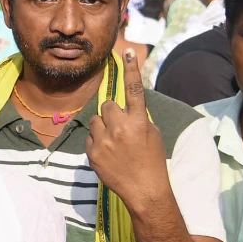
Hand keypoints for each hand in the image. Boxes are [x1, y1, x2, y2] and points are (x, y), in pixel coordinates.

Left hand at [86, 49, 171, 213]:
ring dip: (103, 126)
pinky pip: (89, 136)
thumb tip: (126, 106)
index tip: (128, 52)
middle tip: (121, 128)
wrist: (144, 190)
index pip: (134, 90)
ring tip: (114, 143)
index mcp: (139, 121)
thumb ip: (139, 117)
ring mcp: (104, 141)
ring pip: (95, 120)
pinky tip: (108, 154)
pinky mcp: (92, 153)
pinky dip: (96, 142)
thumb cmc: (152, 160)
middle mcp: (120, 128)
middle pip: (107, 105)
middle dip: (112, 114)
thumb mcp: (153, 134)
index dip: (132, 70)